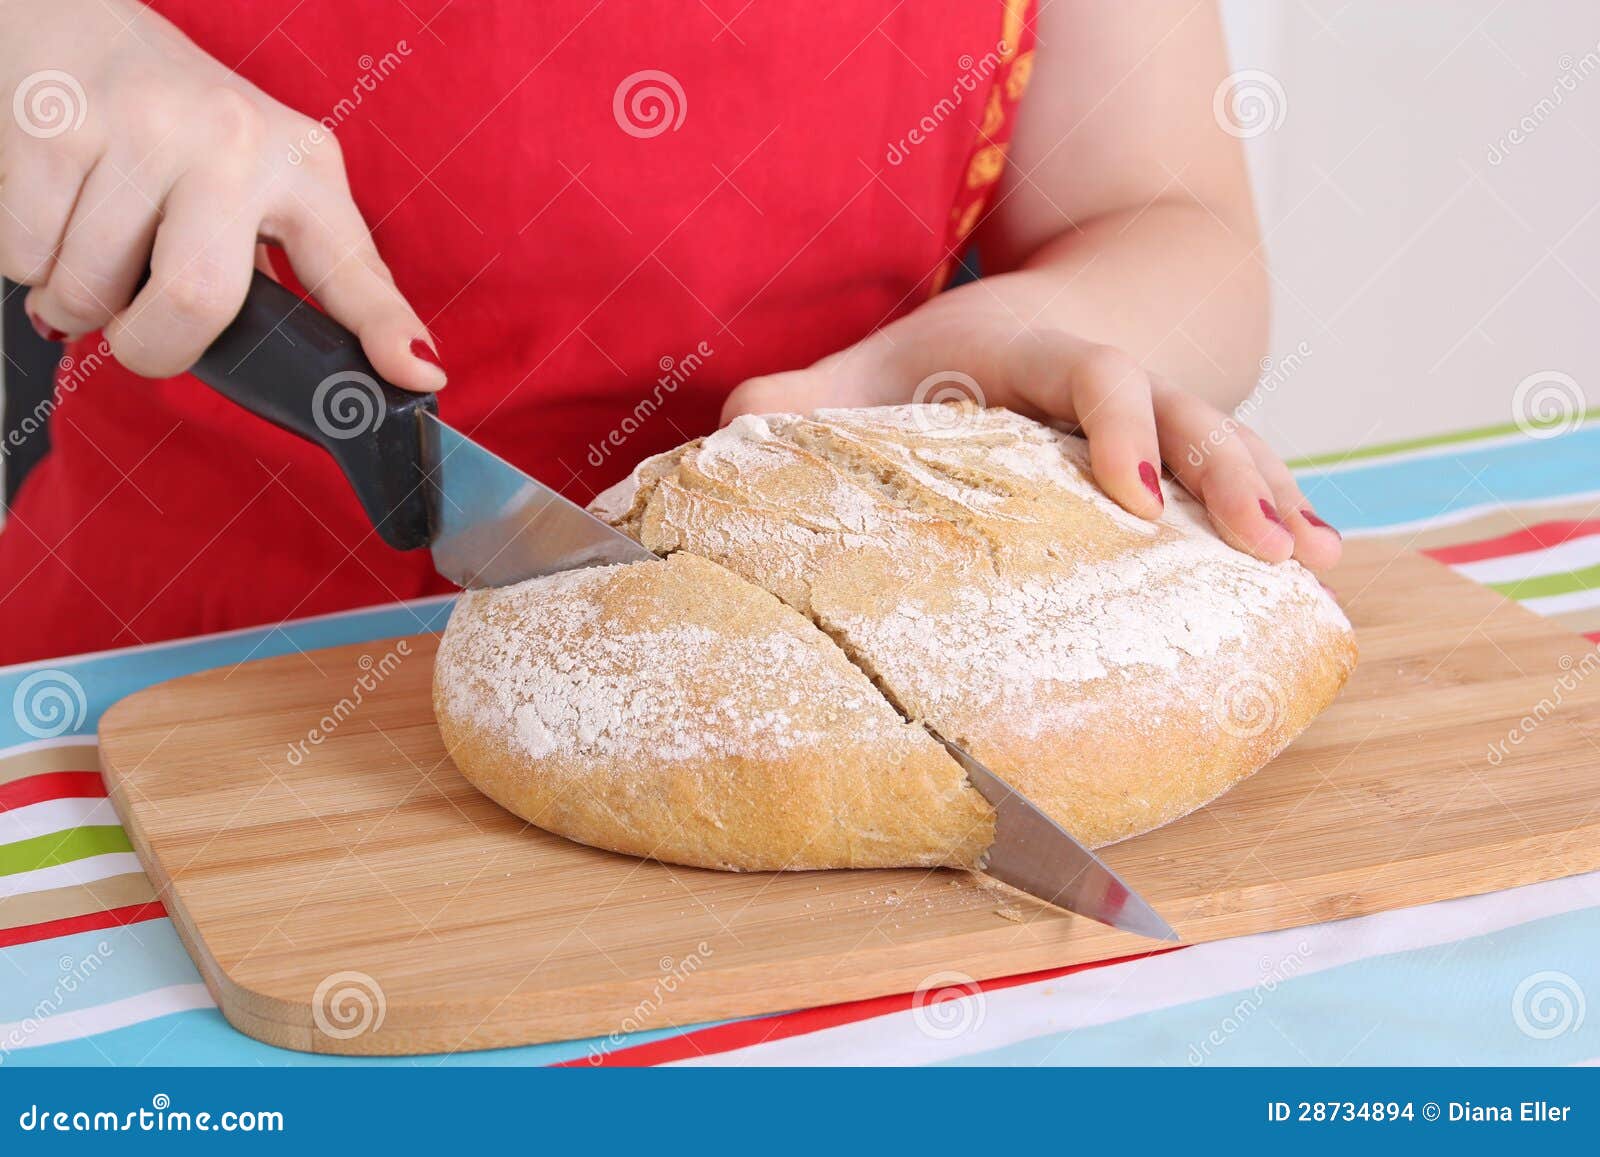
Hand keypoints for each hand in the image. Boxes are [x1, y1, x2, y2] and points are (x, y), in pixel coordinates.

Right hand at [0, 0, 442, 388]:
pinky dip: (24, 264)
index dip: (387, 332)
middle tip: (138, 330)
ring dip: (72, 302)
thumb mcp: (263, 187)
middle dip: (150, 347)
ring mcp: (145, 126)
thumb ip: (301, 273)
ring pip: (89, 292)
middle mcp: (236, 141)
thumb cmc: (175, 133)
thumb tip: (370, 377)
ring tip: (90, 250)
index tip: (420, 378)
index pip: (355, 268)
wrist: (72, 21)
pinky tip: (53, 217)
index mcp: (303, 170)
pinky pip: (23, 257)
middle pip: (194, 301)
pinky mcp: (54, 123)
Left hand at [721, 308, 1340, 572]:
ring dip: (1278, 499)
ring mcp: (1172, 413)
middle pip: (1193, 414)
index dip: (1117, 429)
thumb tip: (727, 428)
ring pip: (1238, 443)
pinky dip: (1290, 509)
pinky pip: (1254, 472)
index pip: (1096, 377)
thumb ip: (813, 393)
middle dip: (1231, 477)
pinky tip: (1324, 561)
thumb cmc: (973, 341)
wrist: (1072, 302)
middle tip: (1262, 547)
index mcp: (1051, 355)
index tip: (1130, 497)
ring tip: (1314, 564)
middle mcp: (1127, 379)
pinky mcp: (1193, 449)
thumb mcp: (891, 357)